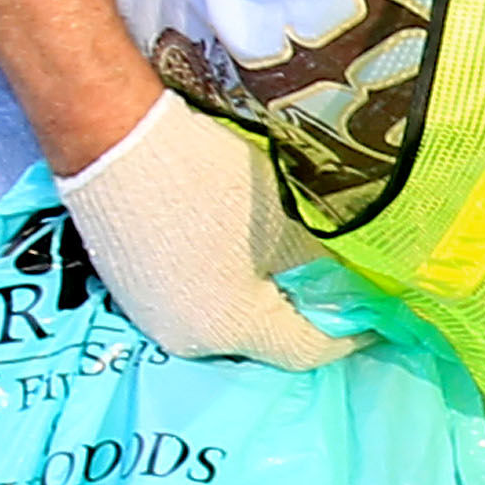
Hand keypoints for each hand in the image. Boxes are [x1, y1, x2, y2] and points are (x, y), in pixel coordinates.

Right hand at [51, 91, 359, 370]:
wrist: (111, 136)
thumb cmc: (205, 177)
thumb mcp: (283, 219)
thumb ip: (321, 263)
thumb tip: (347, 283)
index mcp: (231, 330)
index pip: (307, 348)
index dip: (348, 330)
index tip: (374, 307)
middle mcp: (188, 339)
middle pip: (264, 336)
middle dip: (298, 308)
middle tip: (327, 273)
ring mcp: (152, 316)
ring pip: (227, 316)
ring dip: (258, 293)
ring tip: (280, 255)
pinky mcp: (130, 289)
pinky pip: (192, 297)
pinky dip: (222, 279)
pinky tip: (230, 243)